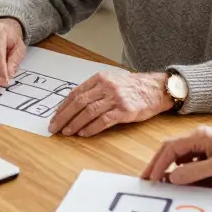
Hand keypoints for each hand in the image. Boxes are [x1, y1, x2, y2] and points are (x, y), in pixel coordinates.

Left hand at [49, 71, 173, 136]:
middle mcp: (106, 86)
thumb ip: (94, 89)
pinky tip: (83, 133)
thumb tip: (73, 104)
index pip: (76, 93)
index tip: (55, 117)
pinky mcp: (124, 111)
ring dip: (75, 124)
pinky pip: (103, 121)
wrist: (157, 89)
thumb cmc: (133, 87)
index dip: (63, 107)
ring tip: (66, 132)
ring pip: (88, 112)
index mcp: (100, 78)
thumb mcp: (112, 80)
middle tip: (54, 127)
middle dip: (64, 117)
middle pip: (79, 103)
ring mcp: (115, 98)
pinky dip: (91, 128)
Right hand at [141, 126, 211, 184]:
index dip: (158, 164)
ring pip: (178, 154)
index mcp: (199, 136)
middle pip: (170, 149)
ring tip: (159, 181)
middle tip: (146, 179)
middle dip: (157, 163)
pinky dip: (179, 168)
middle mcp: (198, 137)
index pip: (170, 148)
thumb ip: (194, 172)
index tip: (151, 179)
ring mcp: (203, 144)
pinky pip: (188, 159)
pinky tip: (178, 178)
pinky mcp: (208, 151)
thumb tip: (171, 178)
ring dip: (167, 166)